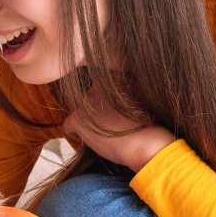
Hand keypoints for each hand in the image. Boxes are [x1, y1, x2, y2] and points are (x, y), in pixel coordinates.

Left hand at [62, 89, 176, 172]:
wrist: (147, 141)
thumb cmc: (147, 124)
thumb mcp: (139, 97)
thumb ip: (123, 92)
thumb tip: (111, 103)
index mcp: (114, 75)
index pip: (100, 85)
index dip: (105, 101)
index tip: (114, 113)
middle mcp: (98, 83)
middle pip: (89, 98)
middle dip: (95, 110)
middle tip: (110, 124)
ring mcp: (87, 100)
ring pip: (80, 110)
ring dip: (87, 121)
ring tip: (104, 133)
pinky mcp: (78, 118)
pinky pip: (68, 125)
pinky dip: (75, 134)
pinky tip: (88, 140)